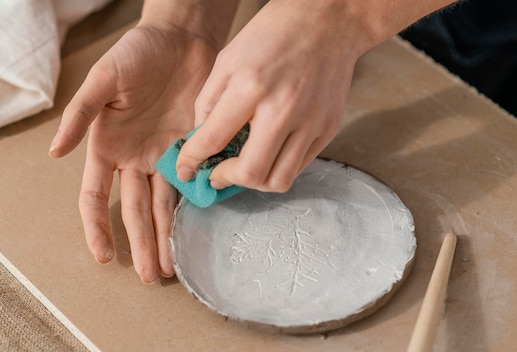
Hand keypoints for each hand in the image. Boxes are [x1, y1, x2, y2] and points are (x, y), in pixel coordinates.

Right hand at [49, 25, 217, 282]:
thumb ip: (80, 116)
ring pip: (164, 205)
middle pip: (135, 210)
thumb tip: (54, 153)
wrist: (182, 39)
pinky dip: (193, 207)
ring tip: (169, 267)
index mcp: (107, 147)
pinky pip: (192, 183)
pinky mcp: (193, 149)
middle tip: (148, 276)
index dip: (97, 226)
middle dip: (140, 243)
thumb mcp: (102, 81)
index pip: (97, 197)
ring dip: (166, 236)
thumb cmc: (136, 54)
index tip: (103, 256)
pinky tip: (197, 231)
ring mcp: (165, 156)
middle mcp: (136, 158)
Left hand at [175, 0, 367, 192]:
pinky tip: (268, 151)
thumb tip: (200, 140)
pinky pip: (300, 166)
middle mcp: (284, 108)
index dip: (193, 161)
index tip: (186, 170)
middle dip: (225, 179)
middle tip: (217, 173)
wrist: (330, 20)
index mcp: (251, 86)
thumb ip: (209, 102)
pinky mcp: (329, 128)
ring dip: (254, 181)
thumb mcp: (228, 58)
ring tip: (243, 167)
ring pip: (279, 180)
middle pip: (251, 173)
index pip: (214, 139)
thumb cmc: (275, 33)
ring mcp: (311, 121)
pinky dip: (279, 167)